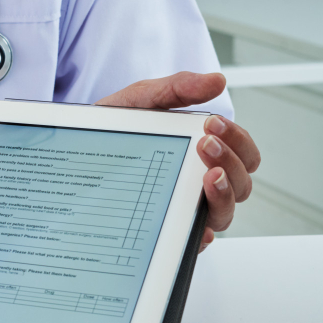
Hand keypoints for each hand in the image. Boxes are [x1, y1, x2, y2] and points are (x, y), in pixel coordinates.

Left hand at [95, 72, 260, 250]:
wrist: (78, 146)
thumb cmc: (117, 126)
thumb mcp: (143, 100)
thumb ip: (178, 89)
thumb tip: (216, 81)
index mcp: (205, 152)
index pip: (244, 154)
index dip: (238, 141)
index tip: (214, 124)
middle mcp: (200, 182)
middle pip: (241, 184)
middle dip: (231, 162)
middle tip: (207, 143)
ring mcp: (184, 206)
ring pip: (224, 212)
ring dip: (224, 192)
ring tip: (207, 174)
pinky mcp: (165, 228)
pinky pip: (192, 240)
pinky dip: (200, 234)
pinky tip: (197, 226)